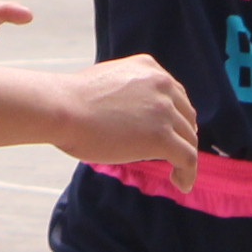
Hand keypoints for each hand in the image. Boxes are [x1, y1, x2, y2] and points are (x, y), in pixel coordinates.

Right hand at [53, 54, 197, 188]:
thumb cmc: (73, 101)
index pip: (176, 95)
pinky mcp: (161, 137)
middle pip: (186, 116)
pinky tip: (181, 183)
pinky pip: (188, 159)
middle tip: (173, 156)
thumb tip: (134, 116)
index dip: (176, 118)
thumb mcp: (110, 81)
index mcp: (148, 67)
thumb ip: (129, 92)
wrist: (63, 109)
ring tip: (177, 174)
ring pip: (189, 139)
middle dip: (182, 137)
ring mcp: (163, 110)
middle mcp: (161, 84)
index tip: (170, 135)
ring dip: (184, 158)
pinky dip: (188, 173)